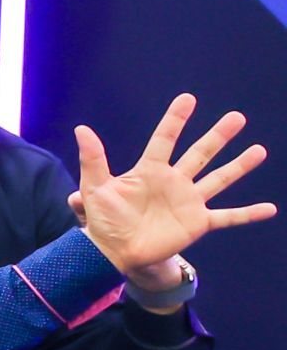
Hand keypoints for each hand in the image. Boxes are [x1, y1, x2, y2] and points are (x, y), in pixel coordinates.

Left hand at [69, 96, 276, 282]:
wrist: (113, 251)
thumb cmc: (103, 218)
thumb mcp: (95, 187)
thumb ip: (93, 160)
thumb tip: (82, 129)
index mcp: (149, 170)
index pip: (165, 139)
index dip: (176, 119)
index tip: (188, 98)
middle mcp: (174, 181)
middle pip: (200, 153)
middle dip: (218, 135)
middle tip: (237, 117)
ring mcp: (188, 201)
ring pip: (219, 179)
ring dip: (239, 165)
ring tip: (259, 150)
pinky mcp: (197, 223)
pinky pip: (228, 217)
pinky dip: (248, 214)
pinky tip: (270, 208)